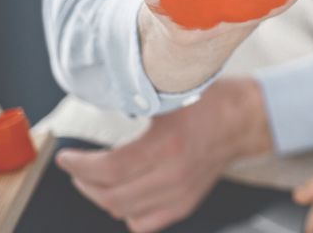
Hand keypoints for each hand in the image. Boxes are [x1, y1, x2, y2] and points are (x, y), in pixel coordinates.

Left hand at [55, 78, 271, 232]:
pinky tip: (123, 193)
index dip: (79, 166)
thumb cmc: (213, 100)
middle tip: (77, 166)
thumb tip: (101, 100)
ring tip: (95, 179)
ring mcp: (181, 194)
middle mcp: (174, 176)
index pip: (109, 169)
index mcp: (168, 146)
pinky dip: (126, 211)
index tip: (65, 157)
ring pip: (123, 211)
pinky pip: (144, 222)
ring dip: (102, 197)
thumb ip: (136, 99)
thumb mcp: (171, 92)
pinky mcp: (186, 203)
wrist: (247, 119)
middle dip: (84, 181)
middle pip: (111, 196)